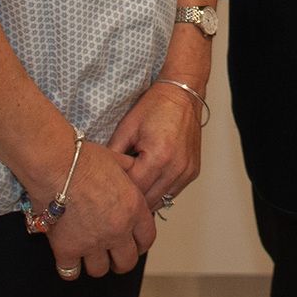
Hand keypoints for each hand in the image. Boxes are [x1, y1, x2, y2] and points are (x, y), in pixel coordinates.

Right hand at [42, 141, 156, 280]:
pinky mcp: (67, 249)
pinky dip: (70, 268)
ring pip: (100, 270)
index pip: (147, 239)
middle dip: (120, 260)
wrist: (56, 165)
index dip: (141, 244)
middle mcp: (117, 230)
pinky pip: (71, 272)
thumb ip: (130, 174)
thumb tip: (133, 173)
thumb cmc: (84, 159)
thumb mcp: (118, 161)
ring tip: (89, 254)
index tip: (134, 244)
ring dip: (95, 263)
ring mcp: (92, 243)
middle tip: (112, 254)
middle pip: (126, 262)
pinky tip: (68, 258)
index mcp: (133, 208)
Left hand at [110, 79, 204, 211]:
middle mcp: (177, 168)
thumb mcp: (126, 129)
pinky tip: (147, 182)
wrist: (182, 94)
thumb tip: (103, 178)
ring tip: (131, 190)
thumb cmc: (155, 107)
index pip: (133, 190)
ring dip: (145, 199)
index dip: (118, 191)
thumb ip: (113, 157)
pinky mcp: (193, 172)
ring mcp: (187, 172)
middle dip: (131, 199)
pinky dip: (158, 192)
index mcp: (159, 157)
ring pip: (161, 202)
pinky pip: (172, 193)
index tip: (107, 188)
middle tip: (116, 194)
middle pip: (147, 201)